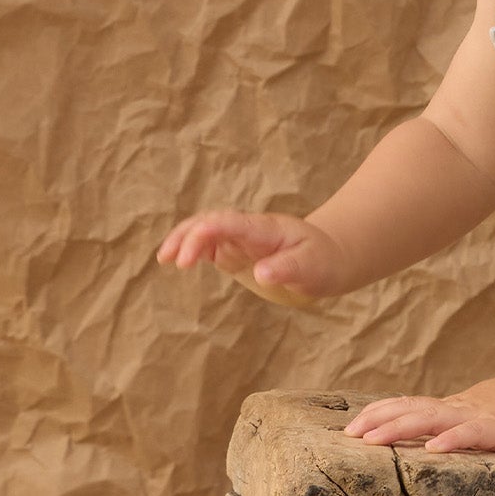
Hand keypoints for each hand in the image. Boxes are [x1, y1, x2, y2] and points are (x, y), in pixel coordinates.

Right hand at [156, 207, 346, 309]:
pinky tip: (177, 261)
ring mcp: (240, 238)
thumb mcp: (312, 267)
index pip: (228, 223)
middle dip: (186, 236)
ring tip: (165, 259)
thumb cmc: (322, 261)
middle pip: (210, 221)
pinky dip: (191, 249)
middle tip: (169, 259)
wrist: (330, 258)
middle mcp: (248, 229)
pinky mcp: (236, 251)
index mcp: (265, 229)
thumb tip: (260, 274)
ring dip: (183, 240)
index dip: (204, 235)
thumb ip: (287, 268)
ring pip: (204, 230)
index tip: (188, 257)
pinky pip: (209, 244)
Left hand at [348, 373, 494, 454]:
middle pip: (412, 410)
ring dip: (400, 428)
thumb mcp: (484, 417)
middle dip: (378, 421)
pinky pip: (472, 435)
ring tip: (373, 440)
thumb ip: (460, 425)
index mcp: (455, 408)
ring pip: (433, 420)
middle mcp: (461, 410)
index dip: (380, 412)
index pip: (410, 405)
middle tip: (349, 434)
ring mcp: (480, 418)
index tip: (353, 425)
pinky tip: (432, 448)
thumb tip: (430, 438)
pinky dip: (451, 440)